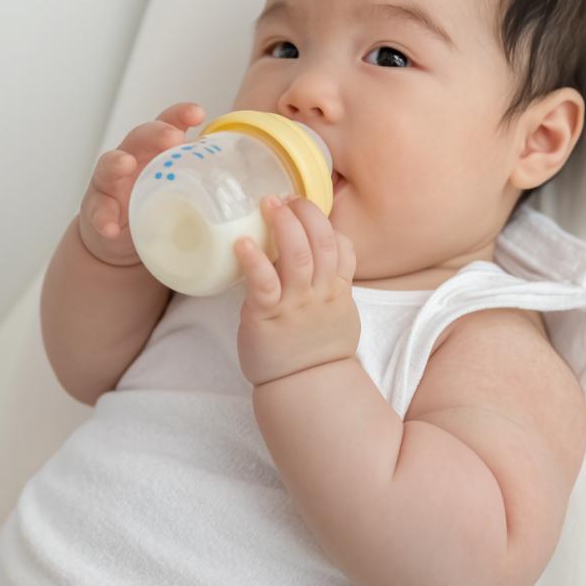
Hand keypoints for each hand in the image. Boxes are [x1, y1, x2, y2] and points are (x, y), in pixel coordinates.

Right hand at [78, 102, 205, 265]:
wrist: (128, 244)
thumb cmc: (165, 210)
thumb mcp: (191, 195)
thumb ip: (219, 187)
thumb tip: (275, 191)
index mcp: (161, 152)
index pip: (171, 123)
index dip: (181, 114)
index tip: (199, 112)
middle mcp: (136, 158)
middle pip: (141, 136)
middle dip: (155, 132)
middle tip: (171, 136)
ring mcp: (113, 182)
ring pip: (111, 164)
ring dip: (117, 163)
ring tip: (126, 165)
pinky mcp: (98, 208)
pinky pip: (97, 210)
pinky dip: (102, 217)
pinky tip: (112, 227)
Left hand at [234, 194, 359, 386]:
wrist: (305, 388)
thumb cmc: (316, 349)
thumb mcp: (338, 313)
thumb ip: (331, 283)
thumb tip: (318, 256)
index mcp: (336, 290)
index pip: (342, 247)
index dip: (326, 223)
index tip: (305, 209)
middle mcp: (320, 292)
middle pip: (323, 241)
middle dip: (306, 213)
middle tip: (285, 198)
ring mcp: (295, 303)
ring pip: (298, 255)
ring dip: (284, 225)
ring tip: (269, 203)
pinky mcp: (267, 315)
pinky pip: (263, 283)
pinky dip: (254, 260)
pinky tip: (242, 243)